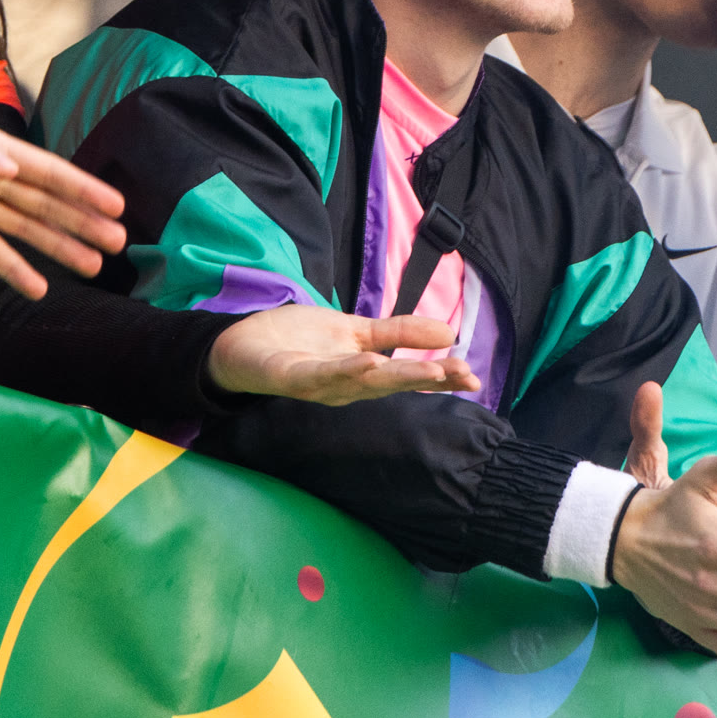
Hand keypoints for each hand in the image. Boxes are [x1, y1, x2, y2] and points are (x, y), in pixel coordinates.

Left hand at [0, 95, 126, 298]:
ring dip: (60, 247)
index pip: (48, 173)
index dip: (82, 189)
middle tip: (119, 241)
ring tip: (95, 265)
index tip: (115, 205)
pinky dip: (14, 271)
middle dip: (82, 222)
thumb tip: (9, 167)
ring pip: (26, 230)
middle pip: (46, 204)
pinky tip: (40, 289)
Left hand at [207, 306, 479, 404]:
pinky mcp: (291, 378)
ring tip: (431, 369)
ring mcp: (319, 385)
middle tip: (464, 376)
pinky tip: (369, 363)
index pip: (408, 376)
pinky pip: (322, 376)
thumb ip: (400, 332)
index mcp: (364, 375)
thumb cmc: (299, 340)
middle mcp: (346, 387)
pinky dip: (346, 372)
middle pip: (392, 383)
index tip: (474, 378)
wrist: (242, 343)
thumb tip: (450, 332)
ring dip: (397, 377)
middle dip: (429, 380)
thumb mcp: (358, 330)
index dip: (442, 378)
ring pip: (363, 383)